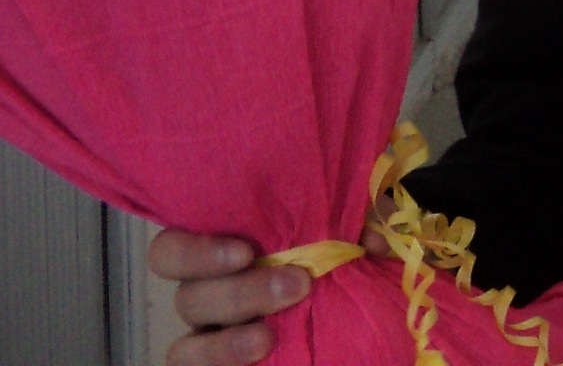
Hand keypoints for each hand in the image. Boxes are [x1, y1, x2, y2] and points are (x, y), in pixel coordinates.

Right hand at [150, 218, 390, 365]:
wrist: (358, 328)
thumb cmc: (339, 267)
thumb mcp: (353, 241)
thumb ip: (357, 229)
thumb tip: (371, 242)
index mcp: (224, 254)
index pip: (171, 250)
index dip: (196, 252)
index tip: (247, 251)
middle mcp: (206, 297)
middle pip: (189, 298)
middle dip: (241, 292)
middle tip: (296, 285)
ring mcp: (209, 341)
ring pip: (186, 347)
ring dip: (225, 344)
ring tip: (267, 340)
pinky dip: (220, 365)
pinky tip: (258, 359)